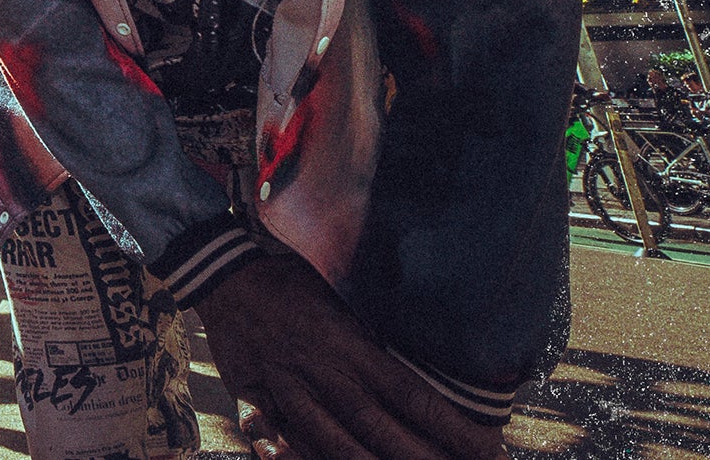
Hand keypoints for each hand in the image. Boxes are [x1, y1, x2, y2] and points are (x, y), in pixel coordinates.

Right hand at [200, 254, 504, 459]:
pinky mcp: (249, 392)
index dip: (450, 427)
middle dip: (419, 458)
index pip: (410, 394)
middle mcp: (319, 370)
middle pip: (375, 425)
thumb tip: (423, 352)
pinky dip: (279, 450)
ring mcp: (282, 384)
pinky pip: (263, 428)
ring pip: (325, 437)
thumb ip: (373, 330)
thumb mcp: (339, 293)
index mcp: (348, 344)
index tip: (487, 449)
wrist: (222, 270)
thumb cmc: (290, 278)